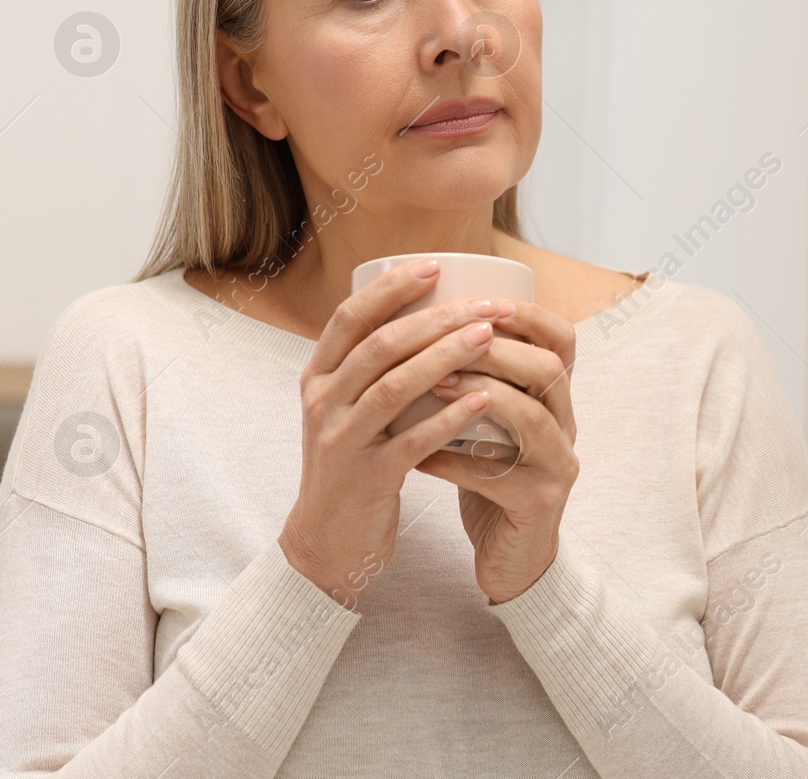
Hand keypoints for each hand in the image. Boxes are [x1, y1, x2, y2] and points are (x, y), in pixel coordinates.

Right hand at [278, 260, 505, 609]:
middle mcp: (322, 403)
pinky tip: (484, 400)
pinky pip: (412, 440)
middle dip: (436, 317)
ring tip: (490, 336)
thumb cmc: (352, 464)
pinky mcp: (366, 478)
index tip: (435, 265)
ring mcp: (342, 441)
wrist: (327, 543)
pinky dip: (450, 417)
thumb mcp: (346, 409)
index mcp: (317, 378)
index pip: (348, 317)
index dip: (390, 287)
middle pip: (380, 345)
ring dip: (446, 356)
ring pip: (396, 385)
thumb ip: (371, 367)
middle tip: (486, 304)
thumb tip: (424, 310)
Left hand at [415, 297, 579, 603]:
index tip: (483, 299)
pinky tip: (418, 452)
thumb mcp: (487, 423)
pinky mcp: (539, 506)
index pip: (561, 340)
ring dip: (481, 394)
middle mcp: (566, 427)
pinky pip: (499, 476)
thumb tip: (416, 322)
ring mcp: (558, 467)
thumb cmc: (489, 480)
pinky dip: (455, 459)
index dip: (528, 314)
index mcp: (555, 399)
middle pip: (549, 371)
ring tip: (433, 384)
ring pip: (533, 418)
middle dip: (497, 348)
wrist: (509, 557)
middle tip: (449, 337)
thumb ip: (474, 380)